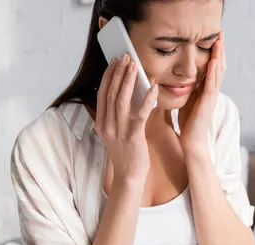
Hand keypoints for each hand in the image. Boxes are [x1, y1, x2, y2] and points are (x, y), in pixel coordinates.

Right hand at [95, 53, 158, 184]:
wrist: (129, 177)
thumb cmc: (126, 155)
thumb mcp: (115, 134)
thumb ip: (115, 117)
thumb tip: (122, 97)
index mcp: (101, 124)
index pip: (102, 95)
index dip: (108, 77)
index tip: (113, 63)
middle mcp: (107, 126)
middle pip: (111, 94)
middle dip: (118, 73)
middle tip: (124, 57)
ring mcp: (119, 131)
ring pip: (121, 101)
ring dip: (128, 81)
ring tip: (134, 66)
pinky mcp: (133, 136)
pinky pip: (140, 114)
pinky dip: (146, 100)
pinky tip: (153, 88)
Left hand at [178, 30, 226, 150]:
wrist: (192, 140)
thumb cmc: (189, 122)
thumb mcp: (188, 100)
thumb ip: (190, 88)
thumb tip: (183, 77)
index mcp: (207, 89)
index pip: (213, 66)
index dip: (214, 52)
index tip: (214, 37)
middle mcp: (212, 91)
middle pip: (219, 65)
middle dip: (220, 49)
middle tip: (220, 32)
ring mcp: (212, 97)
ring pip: (218, 72)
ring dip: (219, 55)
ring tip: (219, 41)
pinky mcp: (207, 103)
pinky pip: (212, 85)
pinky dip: (213, 73)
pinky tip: (213, 61)